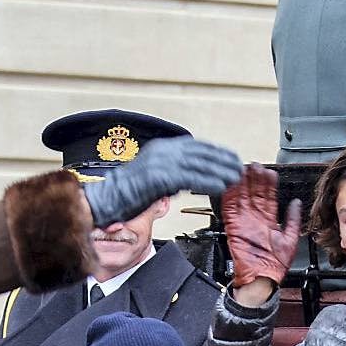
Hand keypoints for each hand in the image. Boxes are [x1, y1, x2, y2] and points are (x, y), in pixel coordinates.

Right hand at [84, 136, 241, 227]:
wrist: (107, 199)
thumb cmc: (128, 194)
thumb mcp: (156, 178)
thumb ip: (174, 175)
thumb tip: (193, 179)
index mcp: (162, 148)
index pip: (196, 145)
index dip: (217, 151)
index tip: (232, 157)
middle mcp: (163, 151)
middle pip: (201, 152)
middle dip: (223, 160)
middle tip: (239, 167)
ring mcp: (160, 162)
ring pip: (199, 164)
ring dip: (220, 171)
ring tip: (234, 178)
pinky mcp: (159, 176)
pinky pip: (190, 178)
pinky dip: (207, 182)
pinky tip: (219, 186)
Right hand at [221, 164, 302, 287]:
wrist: (261, 279)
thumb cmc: (275, 265)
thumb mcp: (290, 239)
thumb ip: (292, 220)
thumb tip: (296, 203)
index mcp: (269, 222)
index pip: (268, 198)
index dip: (268, 184)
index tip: (268, 172)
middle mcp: (255, 220)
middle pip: (254, 194)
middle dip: (254, 179)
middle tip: (254, 165)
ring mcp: (244, 222)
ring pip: (242, 198)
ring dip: (242, 184)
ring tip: (243, 169)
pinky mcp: (234, 228)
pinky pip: (230, 209)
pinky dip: (229, 197)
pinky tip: (230, 185)